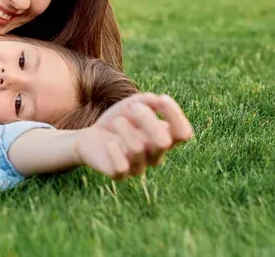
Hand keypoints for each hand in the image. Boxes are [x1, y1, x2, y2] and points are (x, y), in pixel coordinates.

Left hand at [74, 93, 192, 179]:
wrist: (92, 138)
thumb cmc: (118, 120)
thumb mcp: (132, 105)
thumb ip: (147, 101)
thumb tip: (158, 101)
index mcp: (165, 138)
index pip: (183, 133)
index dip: (176, 116)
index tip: (162, 98)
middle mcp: (155, 155)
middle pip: (163, 141)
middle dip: (147, 119)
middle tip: (133, 108)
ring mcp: (139, 167)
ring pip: (138, 148)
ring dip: (124, 128)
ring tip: (117, 121)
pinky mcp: (119, 175)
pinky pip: (121, 167)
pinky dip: (115, 151)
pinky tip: (110, 144)